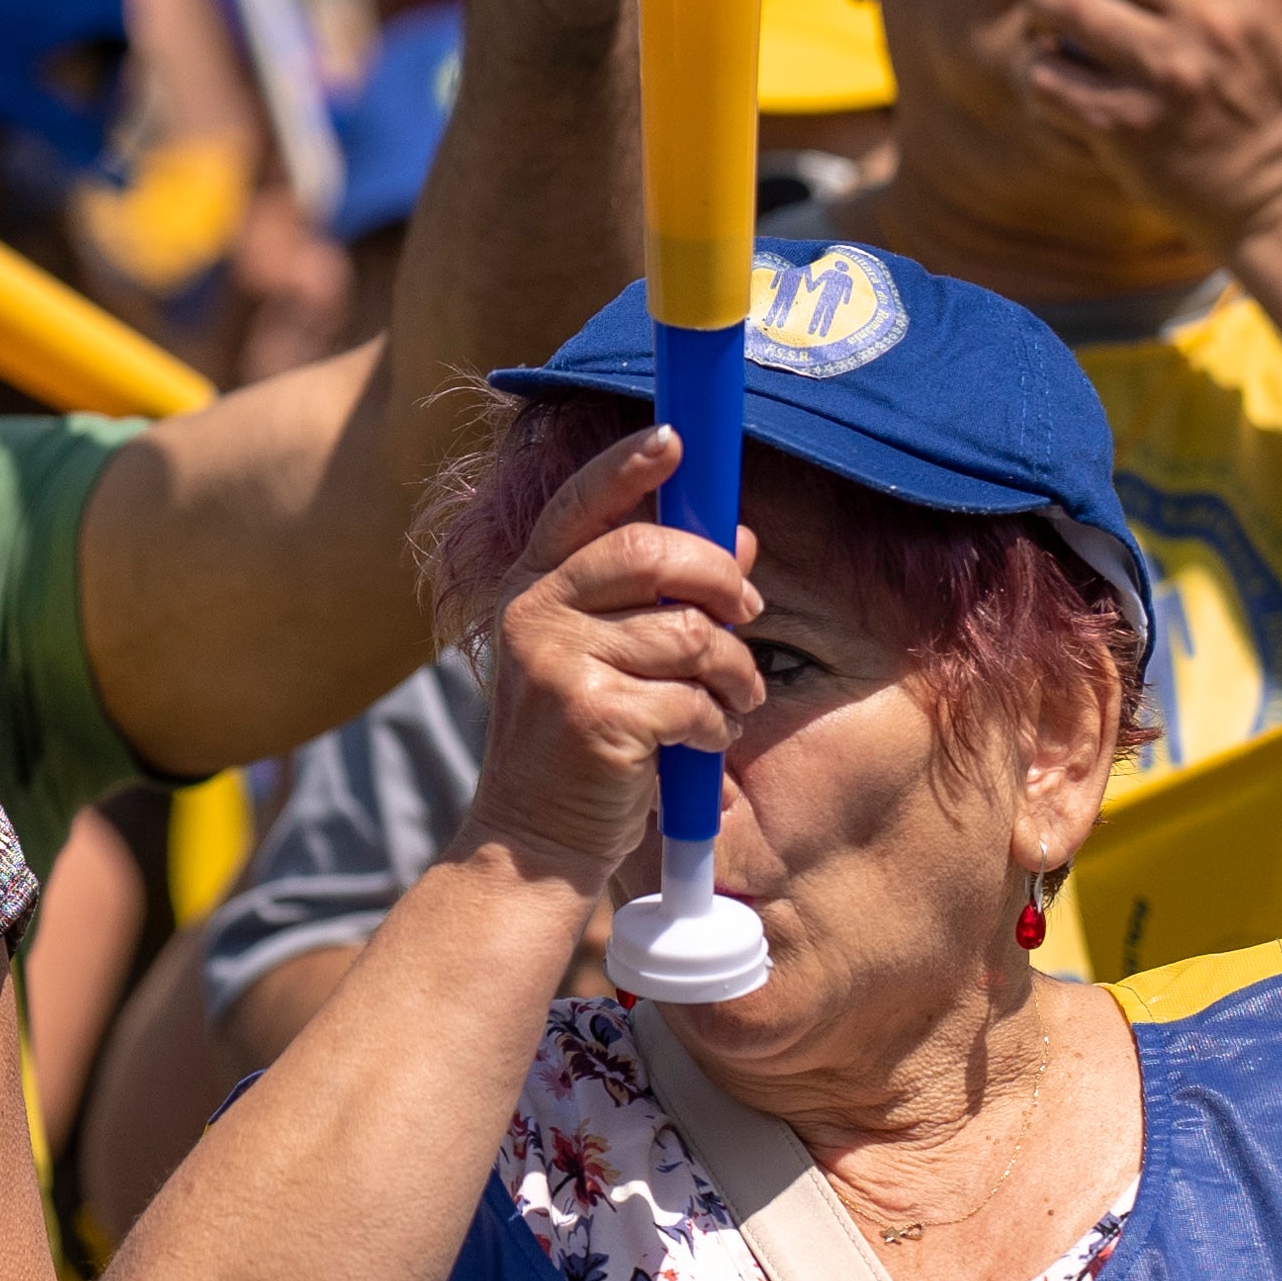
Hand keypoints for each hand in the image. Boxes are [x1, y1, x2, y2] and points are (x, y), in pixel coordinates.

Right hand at [458, 425, 759, 901]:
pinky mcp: (592, 716)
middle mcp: (533, 612)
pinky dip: (714, 723)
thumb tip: (742, 536)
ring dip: (733, 673)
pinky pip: (692, 697)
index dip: (629, 466)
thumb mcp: (610, 656)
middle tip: (749, 615)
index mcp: (532, 586)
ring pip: (690, 634)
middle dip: (723, 581)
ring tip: (731, 701)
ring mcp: (557, 663)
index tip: (678, 440)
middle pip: (652, 553)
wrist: (532, 840)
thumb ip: (662, 595)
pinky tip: (700, 741)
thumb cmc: (580, 742)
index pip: (581, 505)